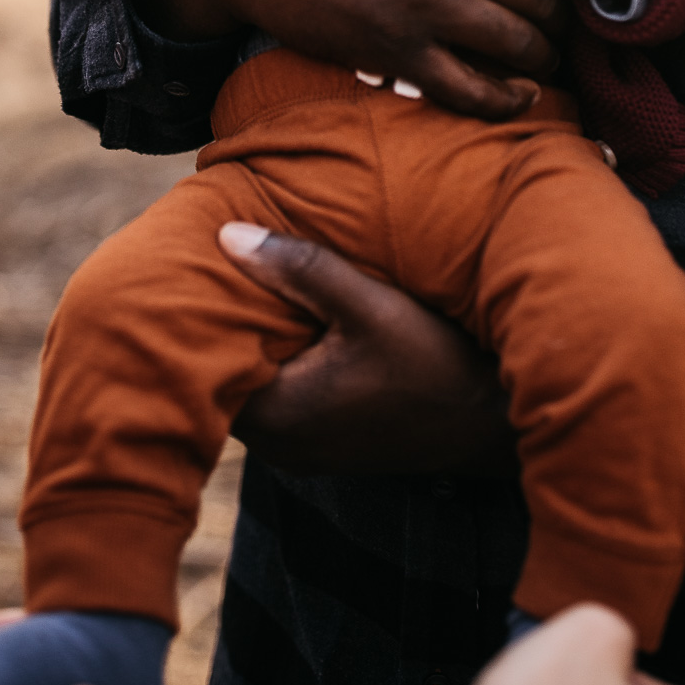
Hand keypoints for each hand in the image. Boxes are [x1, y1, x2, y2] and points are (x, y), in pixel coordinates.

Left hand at [219, 225, 514, 473]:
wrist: (494, 427)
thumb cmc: (436, 367)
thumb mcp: (372, 308)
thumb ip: (302, 269)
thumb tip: (227, 235)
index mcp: (279, 416)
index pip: (203, 369)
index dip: (196, 320)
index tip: (190, 274)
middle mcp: (278, 444)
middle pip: (223, 377)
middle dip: (222, 326)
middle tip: (213, 269)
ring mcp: (299, 449)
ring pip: (251, 386)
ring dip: (253, 343)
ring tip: (246, 285)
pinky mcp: (321, 443)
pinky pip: (277, 396)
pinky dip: (276, 361)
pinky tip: (288, 320)